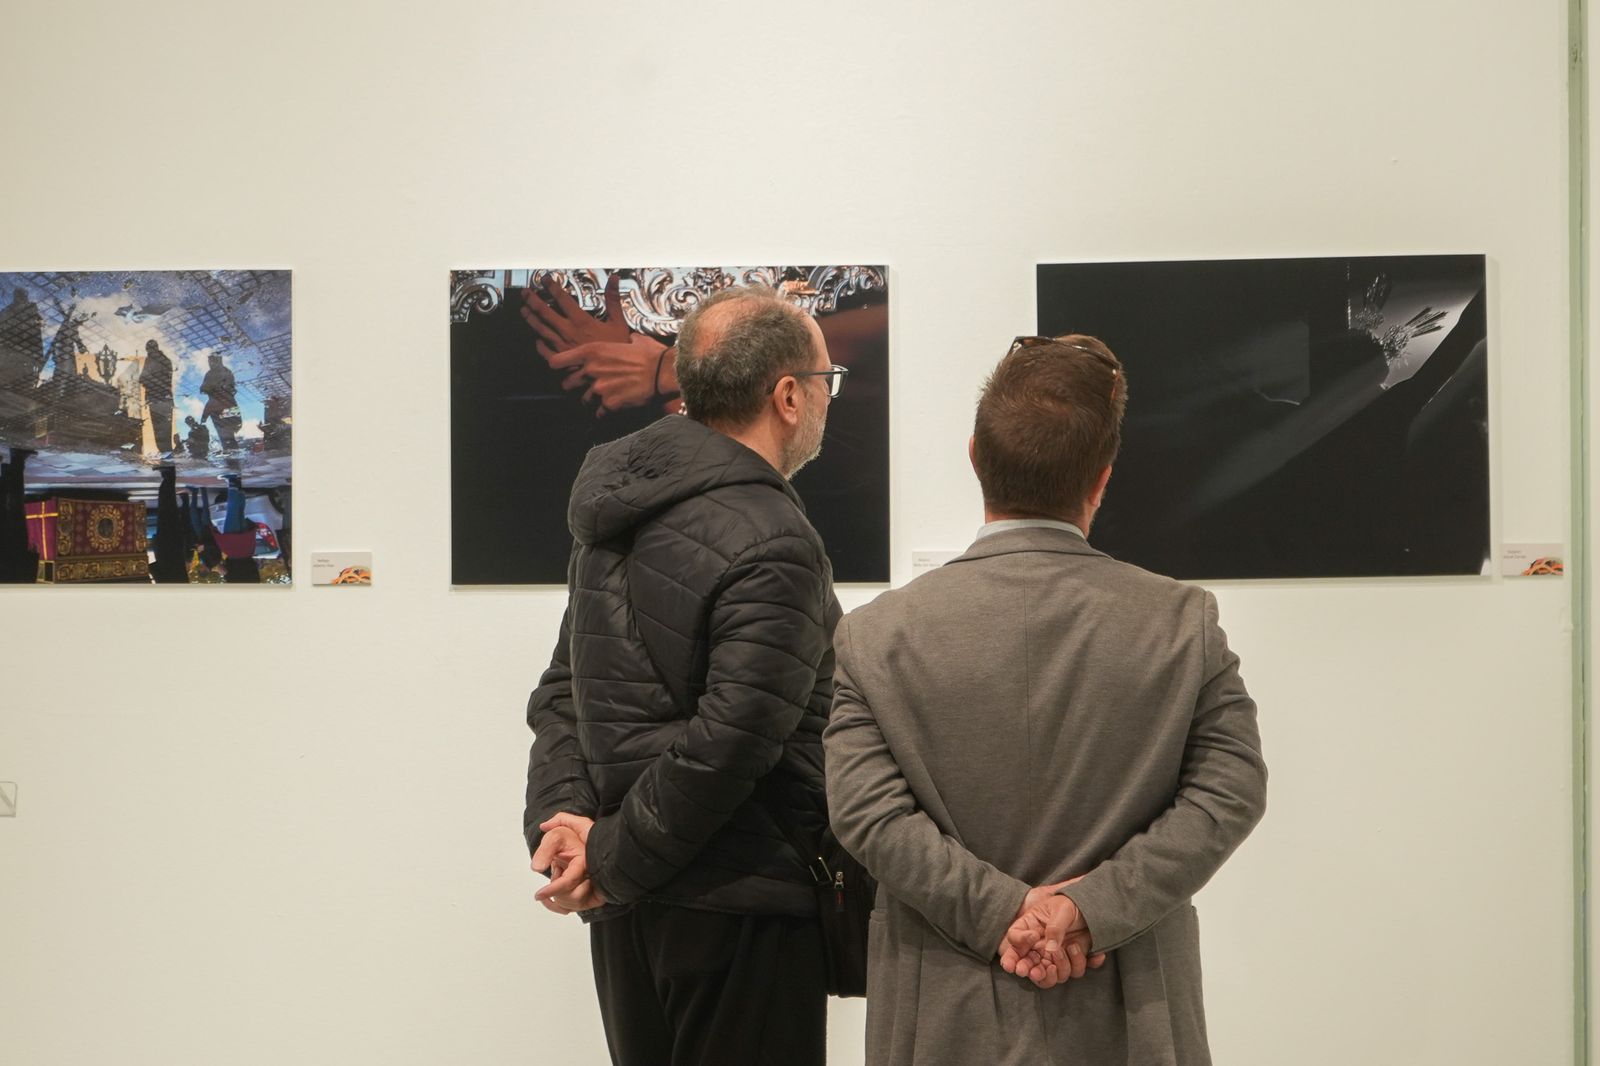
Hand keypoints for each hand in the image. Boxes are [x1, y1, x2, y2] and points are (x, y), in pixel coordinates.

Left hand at [521, 273, 629, 358]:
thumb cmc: (617, 350)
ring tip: (524, 310)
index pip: (562, 298)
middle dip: (533, 300)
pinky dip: (539, 345)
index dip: (552, 287)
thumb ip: (613, 300)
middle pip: (545, 312)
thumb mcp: (618, 322)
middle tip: (525, 293)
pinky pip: (545, 351)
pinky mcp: (562, 360)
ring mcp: (562, 346)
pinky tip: (537, 340)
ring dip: (531, 319)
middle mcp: (568, 332)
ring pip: (541, 330)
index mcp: (581, 321)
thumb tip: (613, 280)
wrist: (613, 374)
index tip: (545, 280)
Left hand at [531, 813, 605, 912]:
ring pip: (575, 905)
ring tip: (557, 879)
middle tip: (553, 877)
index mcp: (585, 861)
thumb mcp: (554, 837)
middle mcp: (592, 876)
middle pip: (575, 897)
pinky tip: (549, 898)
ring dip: (559, 898)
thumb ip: (545, 851)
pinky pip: (574, 909)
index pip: (570, 881)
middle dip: (558, 892)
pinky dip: (558, 906)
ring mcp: (592, 887)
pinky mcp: (588, 895)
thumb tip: (537, 868)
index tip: (538, 895)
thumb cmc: (565, 838)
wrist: (572, 842)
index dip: (553, 889)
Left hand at [545, 334, 672, 417]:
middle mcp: (590, 370)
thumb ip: (624, 340)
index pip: (556, 361)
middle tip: (585, 387)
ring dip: (590, 401)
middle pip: (566, 384)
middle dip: (575, 386)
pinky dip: (605, 412)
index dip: (556, 366)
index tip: (559, 369)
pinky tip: (613, 409)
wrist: (663, 373)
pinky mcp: (609, 404)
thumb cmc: (650, 354)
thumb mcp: (633, 340)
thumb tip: (630, 338)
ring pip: (582, 400)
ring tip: (601, 399)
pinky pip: (599, 413)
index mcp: (591, 351)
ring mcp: (598, 389)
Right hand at [998, 879, 1105, 988]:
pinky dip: (1081, 963)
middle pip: (1027, 965)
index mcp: (1029, 929)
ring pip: (1051, 975)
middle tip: (1035, 972)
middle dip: (1030, 972)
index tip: (1033, 936)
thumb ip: (1054, 928)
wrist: (1091, 909)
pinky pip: (1075, 972)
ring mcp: (1054, 957)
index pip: (1014, 938)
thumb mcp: (1061, 909)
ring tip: (1069, 948)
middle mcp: (1038, 947)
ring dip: (1061, 967)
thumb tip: (1051, 949)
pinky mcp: (1071, 962)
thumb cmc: (1071, 904)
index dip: (1019, 941)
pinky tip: (1090, 952)